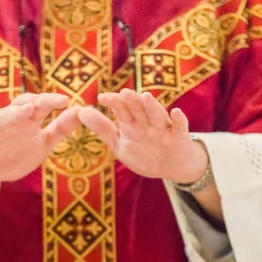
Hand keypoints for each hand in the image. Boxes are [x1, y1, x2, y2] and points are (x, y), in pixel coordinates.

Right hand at [0, 93, 80, 200]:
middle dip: (40, 102)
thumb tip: (80, 112)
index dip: (54, 103)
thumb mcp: (42, 144)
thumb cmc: (15, 155)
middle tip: (54, 102)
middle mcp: (15, 120)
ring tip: (28, 109)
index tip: (69, 102)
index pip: (43, 107)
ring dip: (17, 112)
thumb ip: (59, 130)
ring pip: (7, 115)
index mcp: (30, 122)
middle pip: (27, 105)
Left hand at [78, 89, 207, 182]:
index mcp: (133, 124)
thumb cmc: (145, 153)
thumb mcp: (120, 143)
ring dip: (152, 106)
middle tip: (124, 93)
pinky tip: (176, 113)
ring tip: (145, 97)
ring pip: (157, 115)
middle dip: (132, 101)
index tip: (102, 98)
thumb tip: (81, 112)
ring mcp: (164, 130)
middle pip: (139, 110)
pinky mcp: (179, 138)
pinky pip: (180, 128)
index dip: (114, 103)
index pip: (122, 110)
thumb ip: (103, 129)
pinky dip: (179, 121)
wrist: (173, 168)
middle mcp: (148, 123)